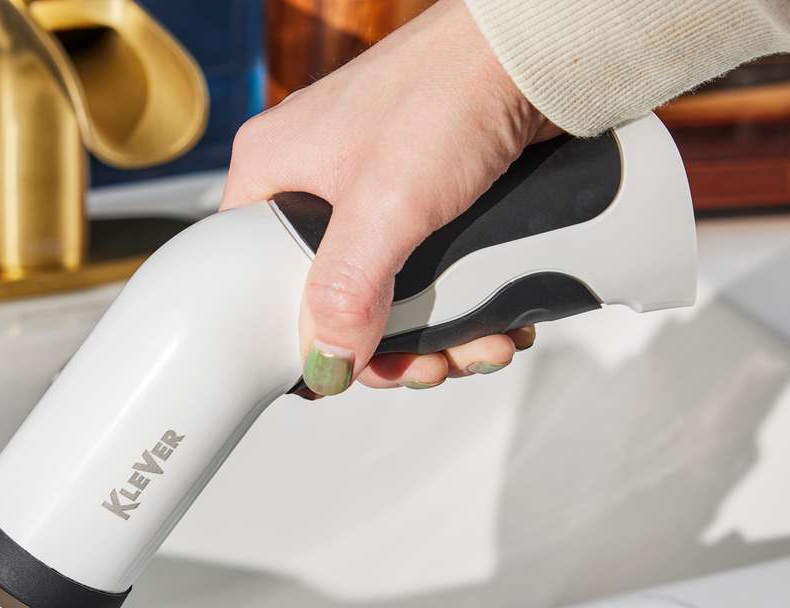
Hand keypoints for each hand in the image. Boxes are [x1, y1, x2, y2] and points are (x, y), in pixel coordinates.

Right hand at [221, 0, 555, 394]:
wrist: (536, 51)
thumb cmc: (447, 90)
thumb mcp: (385, 206)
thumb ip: (347, 292)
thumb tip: (325, 364)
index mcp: (274, 173)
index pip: (253, 277)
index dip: (294, 337)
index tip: (340, 374)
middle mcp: (317, 184)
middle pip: (333, 302)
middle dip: (390, 350)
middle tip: (428, 367)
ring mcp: (376, 195)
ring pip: (390, 298)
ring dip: (439, 339)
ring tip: (481, 346)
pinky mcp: (429, 201)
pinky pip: (433, 277)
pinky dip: (467, 309)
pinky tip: (500, 323)